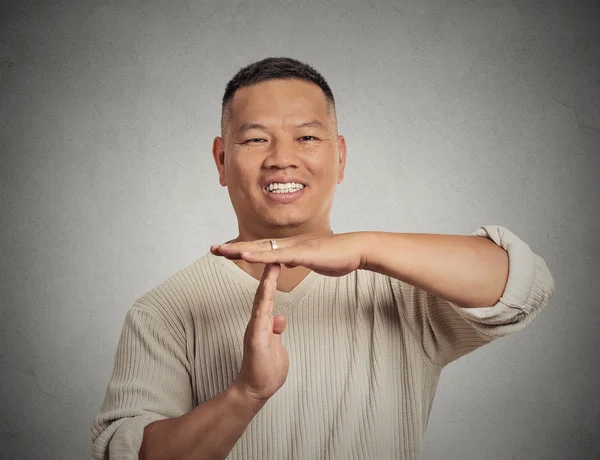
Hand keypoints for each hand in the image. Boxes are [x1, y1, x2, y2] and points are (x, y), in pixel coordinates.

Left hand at [210, 233, 367, 276]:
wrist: (355, 250)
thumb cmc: (336, 256)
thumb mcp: (310, 260)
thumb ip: (296, 260)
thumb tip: (285, 262)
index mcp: (289, 248)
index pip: (261, 249)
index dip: (242, 250)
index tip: (225, 251)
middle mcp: (288, 245)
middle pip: (255, 246)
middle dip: (233, 248)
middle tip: (212, 249)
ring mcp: (294, 248)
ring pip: (262, 249)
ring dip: (240, 250)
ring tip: (222, 251)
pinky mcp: (302, 253)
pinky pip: (277, 256)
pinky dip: (260, 256)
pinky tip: (246, 256)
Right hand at [233, 263, 288, 404]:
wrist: (256, 390)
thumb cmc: (266, 370)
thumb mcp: (277, 345)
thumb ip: (276, 330)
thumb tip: (280, 318)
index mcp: (263, 322)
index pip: (268, 295)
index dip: (273, 278)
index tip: (279, 260)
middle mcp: (257, 322)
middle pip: (263, 293)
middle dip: (268, 273)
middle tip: (272, 252)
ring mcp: (255, 329)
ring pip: (261, 301)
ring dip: (266, 283)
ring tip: (271, 265)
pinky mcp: (255, 339)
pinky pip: (260, 318)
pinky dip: (264, 303)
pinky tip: (267, 291)